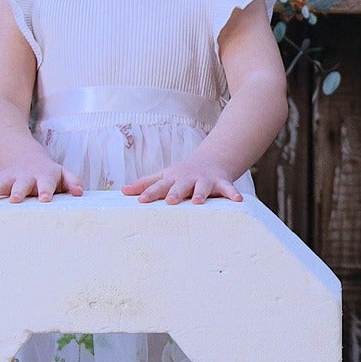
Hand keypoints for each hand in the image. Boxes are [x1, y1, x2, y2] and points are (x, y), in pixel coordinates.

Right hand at [0, 161, 84, 202]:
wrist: (24, 158)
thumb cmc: (48, 173)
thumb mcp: (62, 174)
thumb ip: (72, 182)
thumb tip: (79, 193)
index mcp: (43, 176)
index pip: (47, 183)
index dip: (46, 191)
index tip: (45, 199)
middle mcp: (24, 177)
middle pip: (21, 184)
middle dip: (18, 192)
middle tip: (15, 200)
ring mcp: (8, 178)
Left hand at [121, 157, 243, 204]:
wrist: (212, 159)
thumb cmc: (183, 173)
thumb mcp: (164, 176)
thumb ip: (145, 184)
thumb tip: (122, 191)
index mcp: (173, 179)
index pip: (159, 186)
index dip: (150, 192)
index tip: (140, 200)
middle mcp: (188, 179)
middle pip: (180, 186)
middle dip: (176, 193)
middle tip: (170, 201)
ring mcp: (205, 180)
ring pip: (203, 187)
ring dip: (201, 193)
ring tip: (199, 201)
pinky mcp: (222, 182)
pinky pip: (228, 189)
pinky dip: (233, 194)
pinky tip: (238, 201)